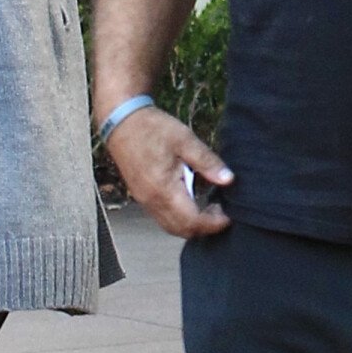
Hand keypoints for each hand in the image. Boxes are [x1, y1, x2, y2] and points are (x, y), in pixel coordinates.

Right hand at [106, 106, 233, 238]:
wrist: (122, 122)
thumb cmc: (153, 129)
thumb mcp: (185, 139)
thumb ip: (206, 161)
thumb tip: (228, 179)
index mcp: (164, 189)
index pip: (192, 221)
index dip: (213, 223)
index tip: (229, 216)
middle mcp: (152, 201)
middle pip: (181, 230)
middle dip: (204, 227)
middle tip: (222, 211)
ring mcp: (144, 201)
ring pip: (171, 226)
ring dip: (192, 224)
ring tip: (210, 206)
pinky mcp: (142, 196)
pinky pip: (162, 217)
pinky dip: (180, 218)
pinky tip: (192, 201)